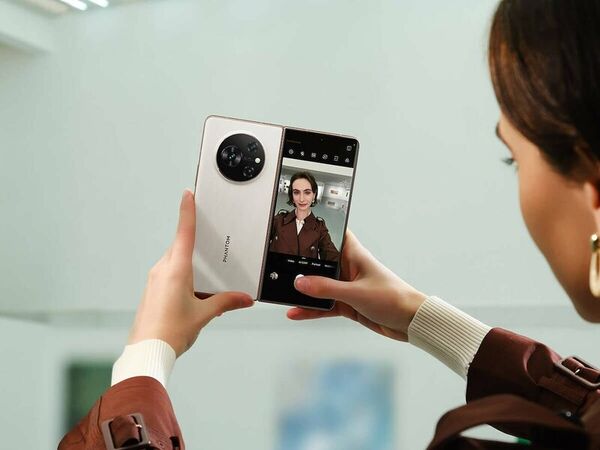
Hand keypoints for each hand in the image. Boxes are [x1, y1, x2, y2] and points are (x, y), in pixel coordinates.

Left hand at [128, 190, 253, 355]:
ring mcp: (154, 280)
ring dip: (189, 267)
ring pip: (175, 262)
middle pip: (181, 247)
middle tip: (208, 246)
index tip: (188, 194)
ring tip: (202, 286)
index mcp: (176, 269)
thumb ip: (226, 302)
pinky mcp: (152, 290)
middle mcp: (162, 270)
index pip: (184, 232)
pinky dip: (181, 278)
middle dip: (195, 247)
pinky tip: (190, 296)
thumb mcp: (204, 314)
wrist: (147, 351)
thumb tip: (243, 299)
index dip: (187, 211)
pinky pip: (168, 275)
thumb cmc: (169, 332)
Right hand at [288, 230, 425, 340]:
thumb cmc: (393, 298)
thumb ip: (326, 288)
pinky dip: (311, 309)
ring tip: (285, 293)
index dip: (319, 228)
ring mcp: (347, 287)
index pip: (335, 234)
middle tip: (281, 266)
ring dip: (305, 291)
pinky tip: (296, 312)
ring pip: (320, 286)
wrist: (410, 322)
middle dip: (303, 265)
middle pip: (321, 262)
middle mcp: (349, 268)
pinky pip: (324, 305)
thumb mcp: (356, 293)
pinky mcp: (347, 304)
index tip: (298, 226)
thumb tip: (300, 283)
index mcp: (354, 255)